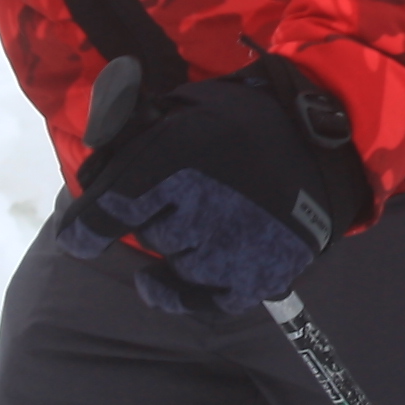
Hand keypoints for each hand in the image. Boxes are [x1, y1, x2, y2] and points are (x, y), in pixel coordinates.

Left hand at [74, 61, 371, 313]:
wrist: (328, 144)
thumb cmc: (249, 119)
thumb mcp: (186, 105)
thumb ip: (134, 131)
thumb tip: (91, 168)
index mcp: (180, 156)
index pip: (113, 206)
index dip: (86, 226)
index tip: (75, 238)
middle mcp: (200, 206)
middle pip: (145, 230)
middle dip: (150, 215)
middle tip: (177, 193)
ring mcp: (228, 248)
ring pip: (173, 259)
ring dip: (175, 244)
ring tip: (201, 218)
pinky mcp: (253, 277)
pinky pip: (199, 299)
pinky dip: (175, 293)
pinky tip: (158, 281)